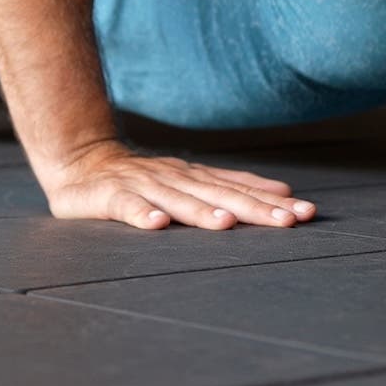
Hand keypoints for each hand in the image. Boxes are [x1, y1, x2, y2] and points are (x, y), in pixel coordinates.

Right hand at [42, 141, 318, 229]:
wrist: (80, 161)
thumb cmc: (141, 179)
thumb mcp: (190, 180)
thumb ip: (231, 186)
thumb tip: (283, 191)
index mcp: (194, 177)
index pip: (238, 189)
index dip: (271, 201)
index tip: (305, 213)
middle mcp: (173, 178)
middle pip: (216, 195)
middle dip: (252, 208)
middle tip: (285, 221)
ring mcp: (141, 185)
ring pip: (176, 200)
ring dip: (201, 212)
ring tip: (226, 224)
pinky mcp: (107, 196)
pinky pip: (124, 206)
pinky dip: (140, 214)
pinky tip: (156, 225)